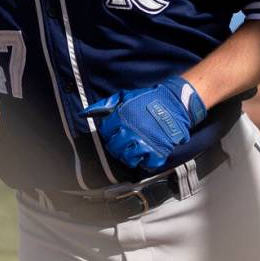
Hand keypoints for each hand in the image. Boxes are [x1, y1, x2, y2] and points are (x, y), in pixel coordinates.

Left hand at [81, 76, 206, 171]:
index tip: (115, 131)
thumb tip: (85, 112)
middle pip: (114, 148)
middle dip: (116, 146)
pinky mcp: (158, 151)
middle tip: (123, 142)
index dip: (109, 132)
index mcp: (121, 118)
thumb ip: (105, 104)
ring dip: (129, 156)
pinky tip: (146, 154)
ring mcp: (145, 143)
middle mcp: (131, 132)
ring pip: (128, 159)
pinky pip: (147, 164)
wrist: (175, 102)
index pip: (106, 132)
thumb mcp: (125, 96)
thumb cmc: (149, 99)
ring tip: (133, 149)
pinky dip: (145, 162)